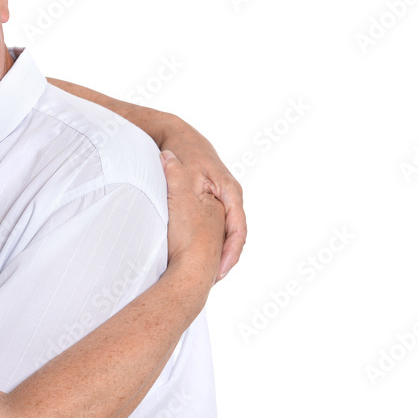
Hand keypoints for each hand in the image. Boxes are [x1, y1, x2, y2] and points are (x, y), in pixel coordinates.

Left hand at [157, 116, 245, 281]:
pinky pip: (218, 226)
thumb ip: (179, 185)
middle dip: (227, 259)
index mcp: (231, 192)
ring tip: (211, 276)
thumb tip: (179, 206)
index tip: (220, 272)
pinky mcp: (213, 201)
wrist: (180, 135)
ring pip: (227, 232)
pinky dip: (213, 243)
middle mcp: (232, 197)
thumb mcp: (183, 171)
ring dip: (220, 253)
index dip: (230, 252)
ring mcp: (224, 200)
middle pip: (235, 235)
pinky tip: (203, 258)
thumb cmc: (184, 151)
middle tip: (214, 281)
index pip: (238, 229)